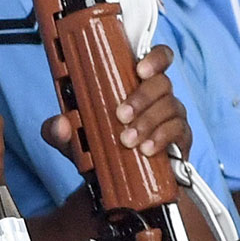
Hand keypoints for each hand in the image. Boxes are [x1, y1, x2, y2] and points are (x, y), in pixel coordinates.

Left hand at [43, 44, 191, 162]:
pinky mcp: (180, 138)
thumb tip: (59, 125)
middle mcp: (158, 95)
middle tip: (120, 115)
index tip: (139, 68)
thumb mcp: (74, 139)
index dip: (154, 58)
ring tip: (128, 140)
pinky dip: (161, 138)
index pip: (157, 58)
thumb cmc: (100, 147)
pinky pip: (178, 131)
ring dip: (148, 122)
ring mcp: (172, 115)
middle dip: (141, 97)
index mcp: (136, 82)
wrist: (118, 182)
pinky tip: (147, 149)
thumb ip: (59, 131)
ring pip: (170, 106)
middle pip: (162, 83)